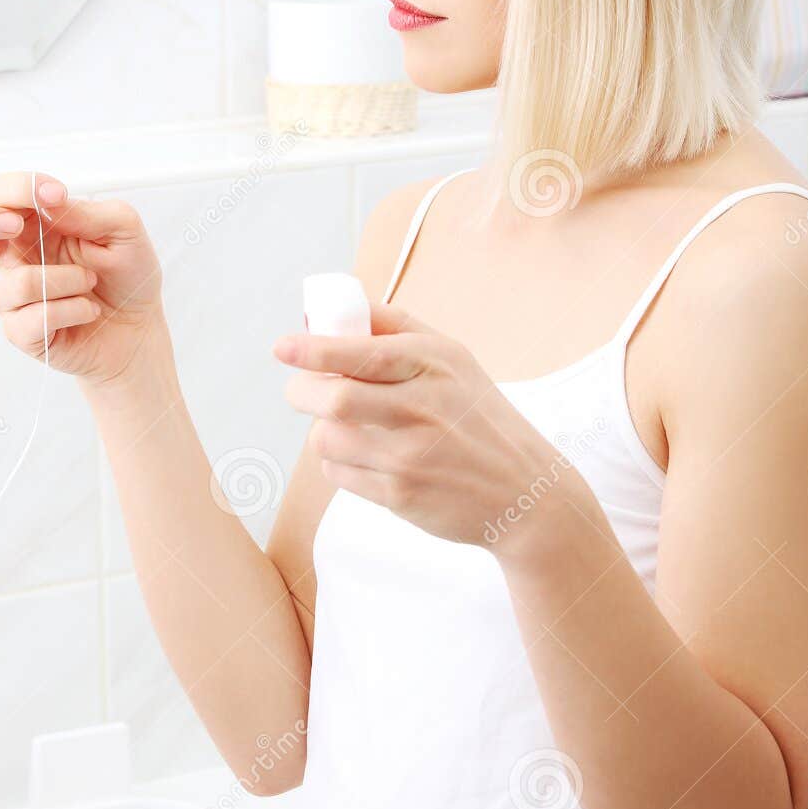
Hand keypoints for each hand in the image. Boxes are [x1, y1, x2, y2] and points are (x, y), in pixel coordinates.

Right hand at [0, 170, 165, 388]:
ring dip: (66, 280)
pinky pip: (34, 319)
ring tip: (90, 282)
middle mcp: (13, 257)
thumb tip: (49, 200)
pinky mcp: (22, 333)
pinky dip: (73, 310)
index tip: (54, 195)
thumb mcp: (123, 229)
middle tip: (14, 225)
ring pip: (18, 283)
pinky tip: (89, 311)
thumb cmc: (127, 275)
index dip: (18, 188)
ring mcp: (13, 297)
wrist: (139, 329)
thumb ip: (87, 211)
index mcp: (32, 224)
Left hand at [273, 300, 583, 556]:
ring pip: (329, 438)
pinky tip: (361, 458)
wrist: (525, 492)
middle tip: (300, 390)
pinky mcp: (401, 494)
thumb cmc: (480, 418)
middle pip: (335, 397)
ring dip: (321, 431)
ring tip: (339, 427)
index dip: (313, 350)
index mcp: (434, 364)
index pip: (361, 352)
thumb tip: (327, 314)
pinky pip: (340, 474)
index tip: (283, 347)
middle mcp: (424, 407)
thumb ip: (394, 329)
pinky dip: (337, 463)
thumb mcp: (453, 360)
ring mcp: (412, 455)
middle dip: (302, 391)